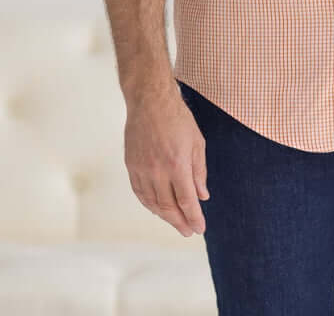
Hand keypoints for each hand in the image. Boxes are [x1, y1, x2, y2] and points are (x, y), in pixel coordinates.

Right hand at [123, 83, 208, 236]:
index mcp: (177, 164)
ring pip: (152, 203)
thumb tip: (202, 196)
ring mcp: (142, 169)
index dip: (193, 217)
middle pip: (168, 207)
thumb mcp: (197, 142)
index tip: (199, 228)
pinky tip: (156, 209)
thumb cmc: (178, 118)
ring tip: (175, 222)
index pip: (186, 201)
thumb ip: (199, 171)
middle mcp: (157, 170)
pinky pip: (139, 192)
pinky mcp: (131, 165)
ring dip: (164, 216)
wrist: (150, 101)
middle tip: (188, 231)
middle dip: (180, 222)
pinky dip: (148, 204)